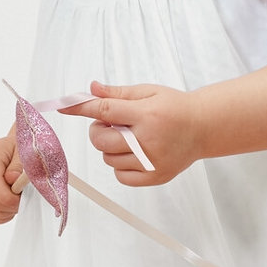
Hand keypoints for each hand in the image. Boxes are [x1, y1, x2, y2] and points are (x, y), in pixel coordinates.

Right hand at [0, 124, 25, 223]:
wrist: (11, 149)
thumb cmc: (19, 149)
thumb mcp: (24, 150)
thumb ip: (19, 164)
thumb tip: (12, 179)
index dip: (10, 196)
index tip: (22, 193)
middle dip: (12, 204)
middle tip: (22, 194)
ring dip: (8, 210)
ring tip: (15, 196)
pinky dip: (3, 214)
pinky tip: (9, 202)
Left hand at [58, 79, 201, 186]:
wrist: (203, 128)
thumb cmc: (175, 107)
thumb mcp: (148, 92)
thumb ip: (117, 93)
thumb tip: (91, 89)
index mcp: (147, 115)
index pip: (105, 111)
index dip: (81, 109)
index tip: (63, 106)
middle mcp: (148, 140)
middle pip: (101, 140)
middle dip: (98, 130)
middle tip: (114, 123)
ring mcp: (152, 162)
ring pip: (108, 158)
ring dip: (111, 148)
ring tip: (130, 137)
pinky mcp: (154, 177)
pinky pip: (120, 176)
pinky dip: (120, 165)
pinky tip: (134, 153)